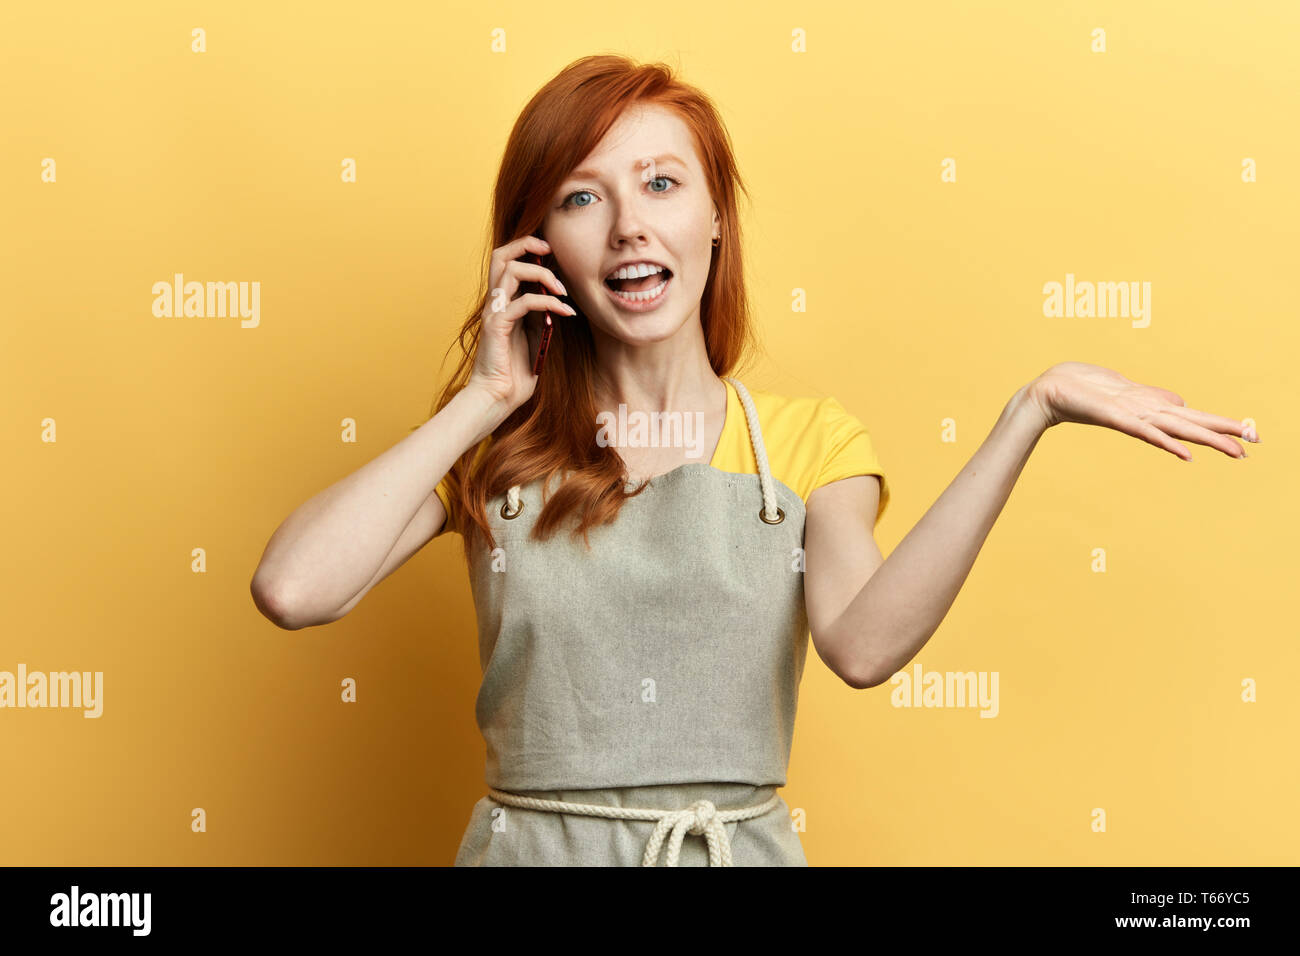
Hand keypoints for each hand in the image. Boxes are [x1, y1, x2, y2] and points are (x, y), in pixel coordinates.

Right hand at [466, 234, 575, 413]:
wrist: (496, 398)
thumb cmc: (513, 373)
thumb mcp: (532, 337)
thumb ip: (538, 317)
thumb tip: (555, 299)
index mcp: (501, 303)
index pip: (506, 261)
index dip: (526, 248)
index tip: (551, 253)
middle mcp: (494, 303)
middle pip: (500, 254)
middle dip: (527, 244)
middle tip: (551, 252)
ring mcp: (494, 313)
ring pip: (511, 270)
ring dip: (542, 274)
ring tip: (562, 290)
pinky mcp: (497, 326)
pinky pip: (524, 302)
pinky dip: (548, 302)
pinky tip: (565, 312)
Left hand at [1025, 361, 1259, 460]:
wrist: (1046, 393)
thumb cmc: (1081, 388)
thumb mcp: (1124, 387)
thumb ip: (1151, 396)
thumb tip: (1178, 403)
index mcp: (1149, 408)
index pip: (1191, 417)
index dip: (1218, 425)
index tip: (1248, 433)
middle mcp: (1145, 415)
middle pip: (1191, 426)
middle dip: (1223, 437)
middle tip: (1253, 449)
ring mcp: (1132, 417)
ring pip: (1177, 430)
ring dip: (1206, 440)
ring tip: (1234, 451)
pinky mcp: (1115, 417)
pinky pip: (1145, 432)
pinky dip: (1166, 442)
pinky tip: (1186, 455)